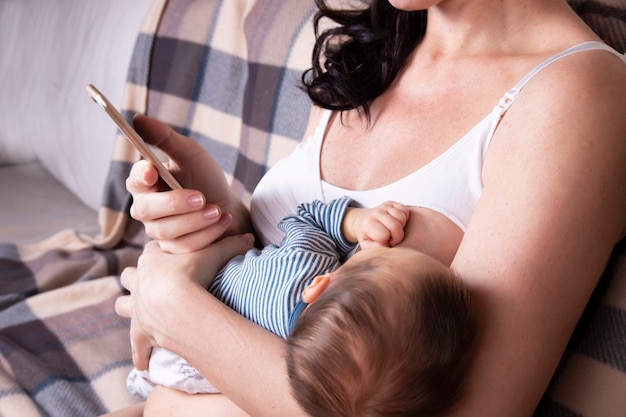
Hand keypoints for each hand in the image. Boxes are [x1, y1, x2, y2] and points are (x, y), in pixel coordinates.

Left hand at [115, 234, 253, 369]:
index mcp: (152, 260)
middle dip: (137, 277)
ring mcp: (137, 308)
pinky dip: (139, 353)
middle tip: (152, 281)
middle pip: (129, 275)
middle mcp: (139, 283)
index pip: (151, 250)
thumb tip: (250, 237)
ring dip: (128, 307)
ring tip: (136, 311)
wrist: (180, 304)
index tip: (171, 252)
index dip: (160, 251)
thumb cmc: (195, 273)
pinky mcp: (142, 331)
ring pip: (122, 305)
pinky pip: (136, 344)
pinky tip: (142, 365)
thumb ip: (231, 244)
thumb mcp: (216, 254)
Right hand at [127, 115, 250, 252]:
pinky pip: (183, 246)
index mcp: (146, 183)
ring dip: (197, 220)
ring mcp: (158, 232)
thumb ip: (166, 138)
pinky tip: (223, 222)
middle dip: (176, 204)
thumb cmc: (206, 178)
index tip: (152, 169)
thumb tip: (137, 118)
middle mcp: (146, 209)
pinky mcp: (173, 250)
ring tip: (219, 211)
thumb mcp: (190, 154)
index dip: (140, 176)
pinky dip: (207, 234)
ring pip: (166, 231)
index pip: (134, 180)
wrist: (229, 208)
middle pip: (146, 210)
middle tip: (201, 197)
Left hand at [344, 201, 408, 247]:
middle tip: (393, 239)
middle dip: (398, 236)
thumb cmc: (366, 235)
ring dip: (402, 226)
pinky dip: (404, 218)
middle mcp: (376, 213)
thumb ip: (373, 248)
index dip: (388, 242)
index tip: (386, 242)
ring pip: (402, 217)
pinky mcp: (391, 203)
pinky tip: (398, 223)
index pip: (384, 235)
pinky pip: (405, 210)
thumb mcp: (365, 245)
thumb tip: (385, 245)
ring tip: (394, 230)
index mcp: (368, 224)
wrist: (362, 220)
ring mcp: (384, 207)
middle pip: (395, 225)